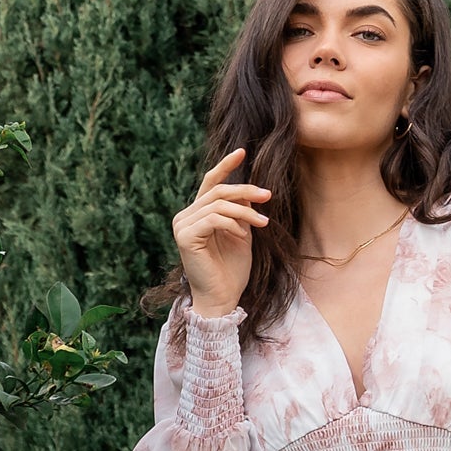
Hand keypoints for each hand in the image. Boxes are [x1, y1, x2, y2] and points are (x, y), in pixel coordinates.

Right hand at [173, 147, 271, 318]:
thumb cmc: (232, 271)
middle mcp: (186, 216)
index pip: (210, 182)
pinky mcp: (185, 236)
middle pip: (217, 191)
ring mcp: (183, 225)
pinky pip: (214, 219)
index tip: (242, 152)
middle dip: (246, 190)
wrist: (223, 298)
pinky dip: (233, 224)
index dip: (226, 166)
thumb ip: (242, 211)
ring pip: (218, 204)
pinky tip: (243, 236)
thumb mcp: (242, 234)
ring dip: (245, 212)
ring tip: (263, 224)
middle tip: (268, 195)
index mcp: (197, 214)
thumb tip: (249, 189)